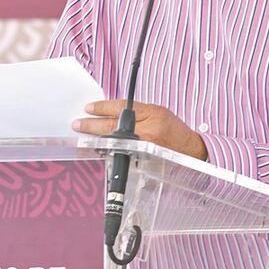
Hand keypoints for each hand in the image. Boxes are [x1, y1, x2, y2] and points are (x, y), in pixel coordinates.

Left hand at [72, 100, 207, 159]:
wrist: (191, 150)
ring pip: (113, 142)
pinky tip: (98, 148)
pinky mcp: (143, 161)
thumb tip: (111, 113)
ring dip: (96, 139)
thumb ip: (137, 112)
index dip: (102, 107)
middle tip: (77, 124)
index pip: (121, 108)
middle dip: (91, 125)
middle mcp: (147, 131)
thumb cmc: (174, 130)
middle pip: (112, 126)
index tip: (89, 108)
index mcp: (152, 114)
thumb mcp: (158, 112)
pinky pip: (120, 154)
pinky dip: (108, 151)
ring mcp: (144, 148)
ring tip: (83, 135)